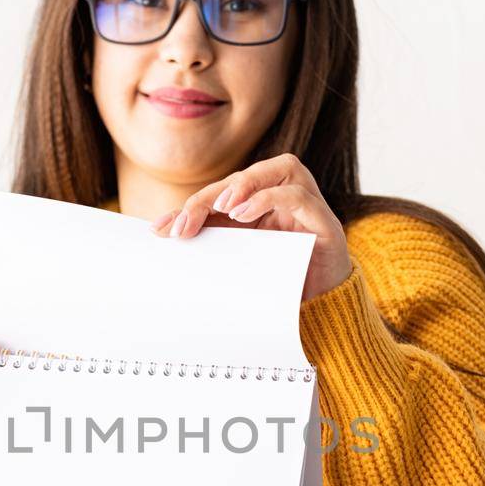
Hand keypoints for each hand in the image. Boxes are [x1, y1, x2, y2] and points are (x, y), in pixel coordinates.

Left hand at [149, 154, 352, 301]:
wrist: (321, 316)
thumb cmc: (279, 286)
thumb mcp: (238, 261)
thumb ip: (210, 241)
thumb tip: (160, 231)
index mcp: (263, 205)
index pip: (225, 193)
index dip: (193, 205)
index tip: (161, 229)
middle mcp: (285, 196)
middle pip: (245, 177)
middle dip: (210, 196)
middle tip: (183, 224)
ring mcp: (308, 204)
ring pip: (279, 169)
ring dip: (244, 184)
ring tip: (220, 208)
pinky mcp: (324, 220)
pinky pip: (297, 195)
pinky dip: (268, 198)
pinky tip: (243, 214)